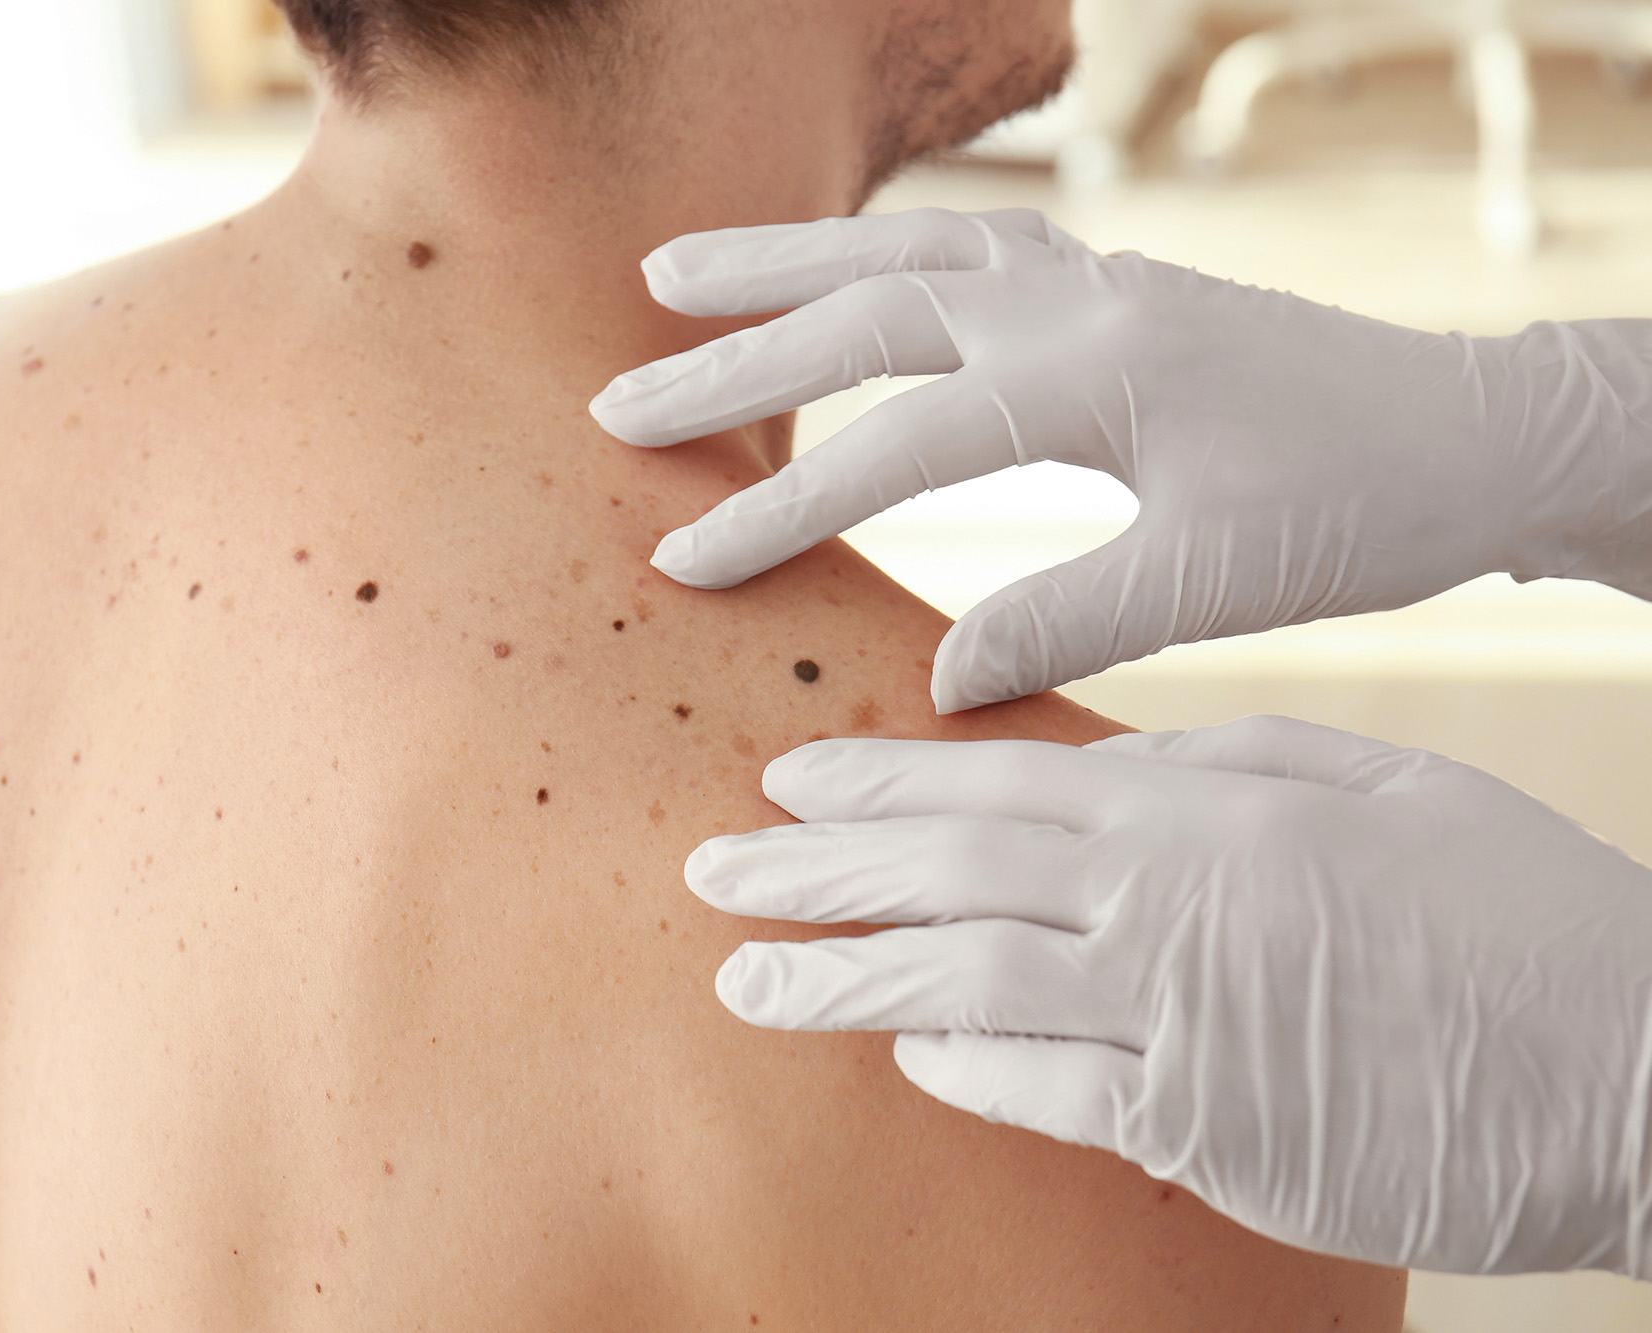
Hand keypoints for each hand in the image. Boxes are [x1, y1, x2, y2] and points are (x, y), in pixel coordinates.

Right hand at [590, 208, 1651, 708]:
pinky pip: (962, 250)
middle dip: (735, 362)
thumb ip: (1065, 619)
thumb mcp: (1218, 581)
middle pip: (870, 314)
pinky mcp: (1108, 287)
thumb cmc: (1362, 507)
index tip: (682, 562)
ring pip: (905, 252)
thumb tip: (935, 682)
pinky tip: (832, 274)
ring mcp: (1092, 279)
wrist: (1479, 431)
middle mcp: (1078, 301)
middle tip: (617, 405)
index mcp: (1098, 373)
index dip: (784, 505)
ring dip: (784, 266)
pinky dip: (874, 255)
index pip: (900, 441)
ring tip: (668, 277)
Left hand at [686, 715, 1651, 1275]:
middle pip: (946, 877)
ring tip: (740, 977)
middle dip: (814, 871)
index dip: (872, 785)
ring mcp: (1178, 1018)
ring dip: (838, 978)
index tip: (781, 780)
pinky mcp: (1204, 1128)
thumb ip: (1231, 760)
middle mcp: (1168, 899)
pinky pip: (1045, 1092)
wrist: (1645, 1061)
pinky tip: (898, 1047)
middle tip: (711, 869)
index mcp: (1204, 804)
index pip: (990, 784)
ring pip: (962, 985)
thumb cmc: (1523, 913)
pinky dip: (961, 1065)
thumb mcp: (1384, 784)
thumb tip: (1104, 760)